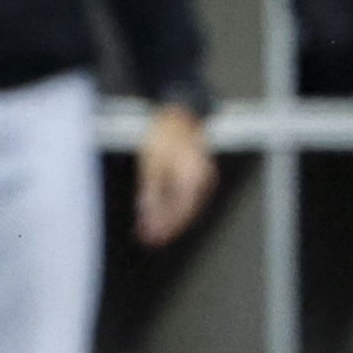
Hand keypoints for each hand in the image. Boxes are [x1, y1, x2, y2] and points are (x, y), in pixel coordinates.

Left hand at [134, 104, 218, 246]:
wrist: (179, 113)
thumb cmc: (165, 135)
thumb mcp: (152, 165)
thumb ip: (151, 194)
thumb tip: (147, 218)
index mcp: (193, 178)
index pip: (180, 212)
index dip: (164, 228)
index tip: (149, 238)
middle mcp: (204, 180)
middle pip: (186, 213)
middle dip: (166, 227)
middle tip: (148, 239)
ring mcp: (206, 178)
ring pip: (188, 207)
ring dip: (171, 220)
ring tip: (152, 229)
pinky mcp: (201, 176)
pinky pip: (190, 198)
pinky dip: (176, 207)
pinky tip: (162, 213)